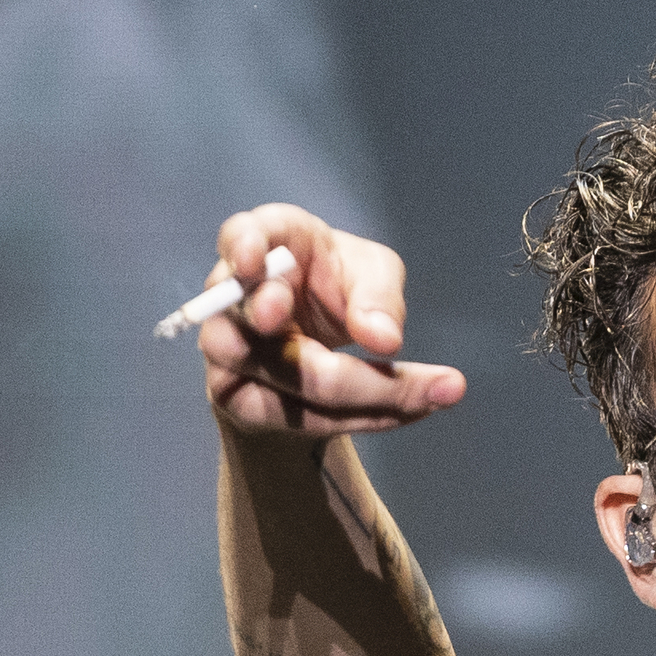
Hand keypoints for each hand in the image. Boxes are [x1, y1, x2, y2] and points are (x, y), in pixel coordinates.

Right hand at [197, 204, 468, 436]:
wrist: (313, 336)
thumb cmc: (338, 284)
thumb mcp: (372, 273)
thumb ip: (377, 295)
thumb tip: (382, 339)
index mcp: (264, 244)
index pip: (241, 236)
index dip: (243, 247)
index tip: (254, 261)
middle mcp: (233, 298)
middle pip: (259, 319)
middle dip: (307, 340)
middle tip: (366, 339)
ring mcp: (227, 352)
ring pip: (288, 379)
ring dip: (363, 392)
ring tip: (428, 394)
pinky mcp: (241, 401)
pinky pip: (303, 418)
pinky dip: (365, 416)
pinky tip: (413, 408)